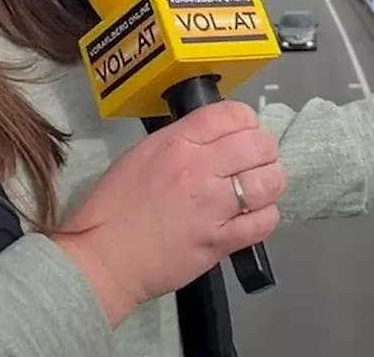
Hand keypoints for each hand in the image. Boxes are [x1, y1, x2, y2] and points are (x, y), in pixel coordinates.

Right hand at [53, 100, 284, 326]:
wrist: (103, 260)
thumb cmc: (113, 207)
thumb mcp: (142, 155)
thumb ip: (181, 142)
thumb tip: (215, 139)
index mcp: (177, 143)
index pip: (231, 114)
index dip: (246, 121)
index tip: (244, 132)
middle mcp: (199, 169)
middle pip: (258, 144)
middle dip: (264, 150)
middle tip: (256, 161)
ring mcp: (212, 207)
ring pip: (269, 181)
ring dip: (270, 181)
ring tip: (259, 188)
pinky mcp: (220, 242)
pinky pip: (263, 222)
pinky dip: (266, 216)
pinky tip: (254, 215)